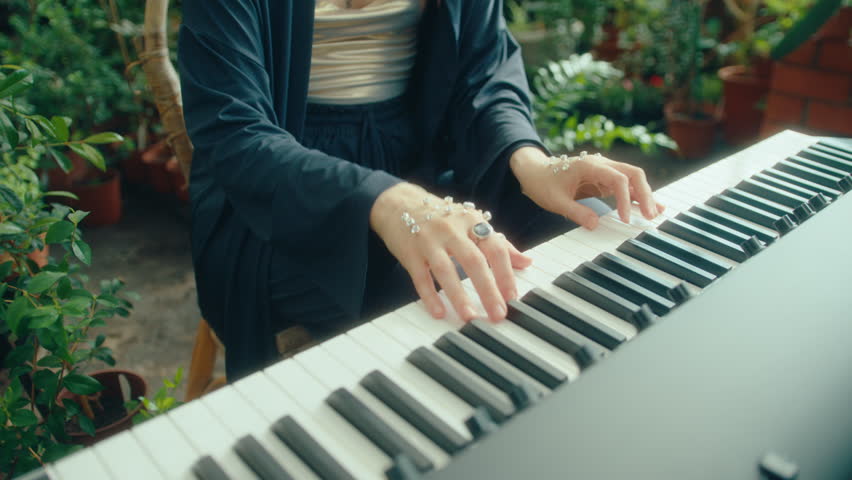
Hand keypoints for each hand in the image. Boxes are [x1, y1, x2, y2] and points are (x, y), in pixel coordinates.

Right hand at [370, 183, 531, 321]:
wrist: (398, 203)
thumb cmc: (441, 216)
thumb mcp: (471, 223)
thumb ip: (499, 243)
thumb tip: (526, 262)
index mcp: (472, 221)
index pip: (495, 248)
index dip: (506, 273)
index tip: (513, 297)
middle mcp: (452, 229)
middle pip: (474, 261)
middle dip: (488, 289)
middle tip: (498, 314)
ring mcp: (429, 240)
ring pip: (446, 270)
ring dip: (459, 295)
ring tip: (470, 316)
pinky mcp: (410, 252)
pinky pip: (420, 277)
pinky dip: (429, 296)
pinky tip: (438, 312)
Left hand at [510, 147, 664, 228]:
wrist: (534, 172)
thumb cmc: (542, 183)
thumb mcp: (555, 201)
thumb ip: (575, 212)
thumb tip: (595, 225)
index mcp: (589, 166)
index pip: (618, 179)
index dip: (625, 198)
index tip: (624, 218)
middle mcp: (601, 164)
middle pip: (633, 174)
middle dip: (645, 194)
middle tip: (650, 216)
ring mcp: (604, 171)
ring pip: (632, 178)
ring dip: (644, 195)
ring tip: (654, 214)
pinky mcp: (604, 179)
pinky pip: (625, 185)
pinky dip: (636, 196)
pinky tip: (646, 207)